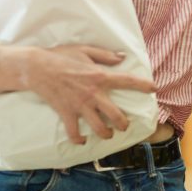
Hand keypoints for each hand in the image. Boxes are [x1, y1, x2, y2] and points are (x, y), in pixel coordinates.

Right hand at [24, 45, 157, 144]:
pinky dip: (78, 139)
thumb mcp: (85, 50)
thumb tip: (122, 58)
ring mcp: (80, 106)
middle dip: (123, 124)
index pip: (127, 81)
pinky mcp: (66, 113)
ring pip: (99, 128)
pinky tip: (82, 141)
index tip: (154, 89)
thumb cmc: (61, 56)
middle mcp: (93, 94)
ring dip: (106, 134)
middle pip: (116, 115)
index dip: (143, 85)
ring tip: (108, 134)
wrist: (37, 68)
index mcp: (100, 77)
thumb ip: (105, 55)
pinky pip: (74, 132)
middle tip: (124, 125)